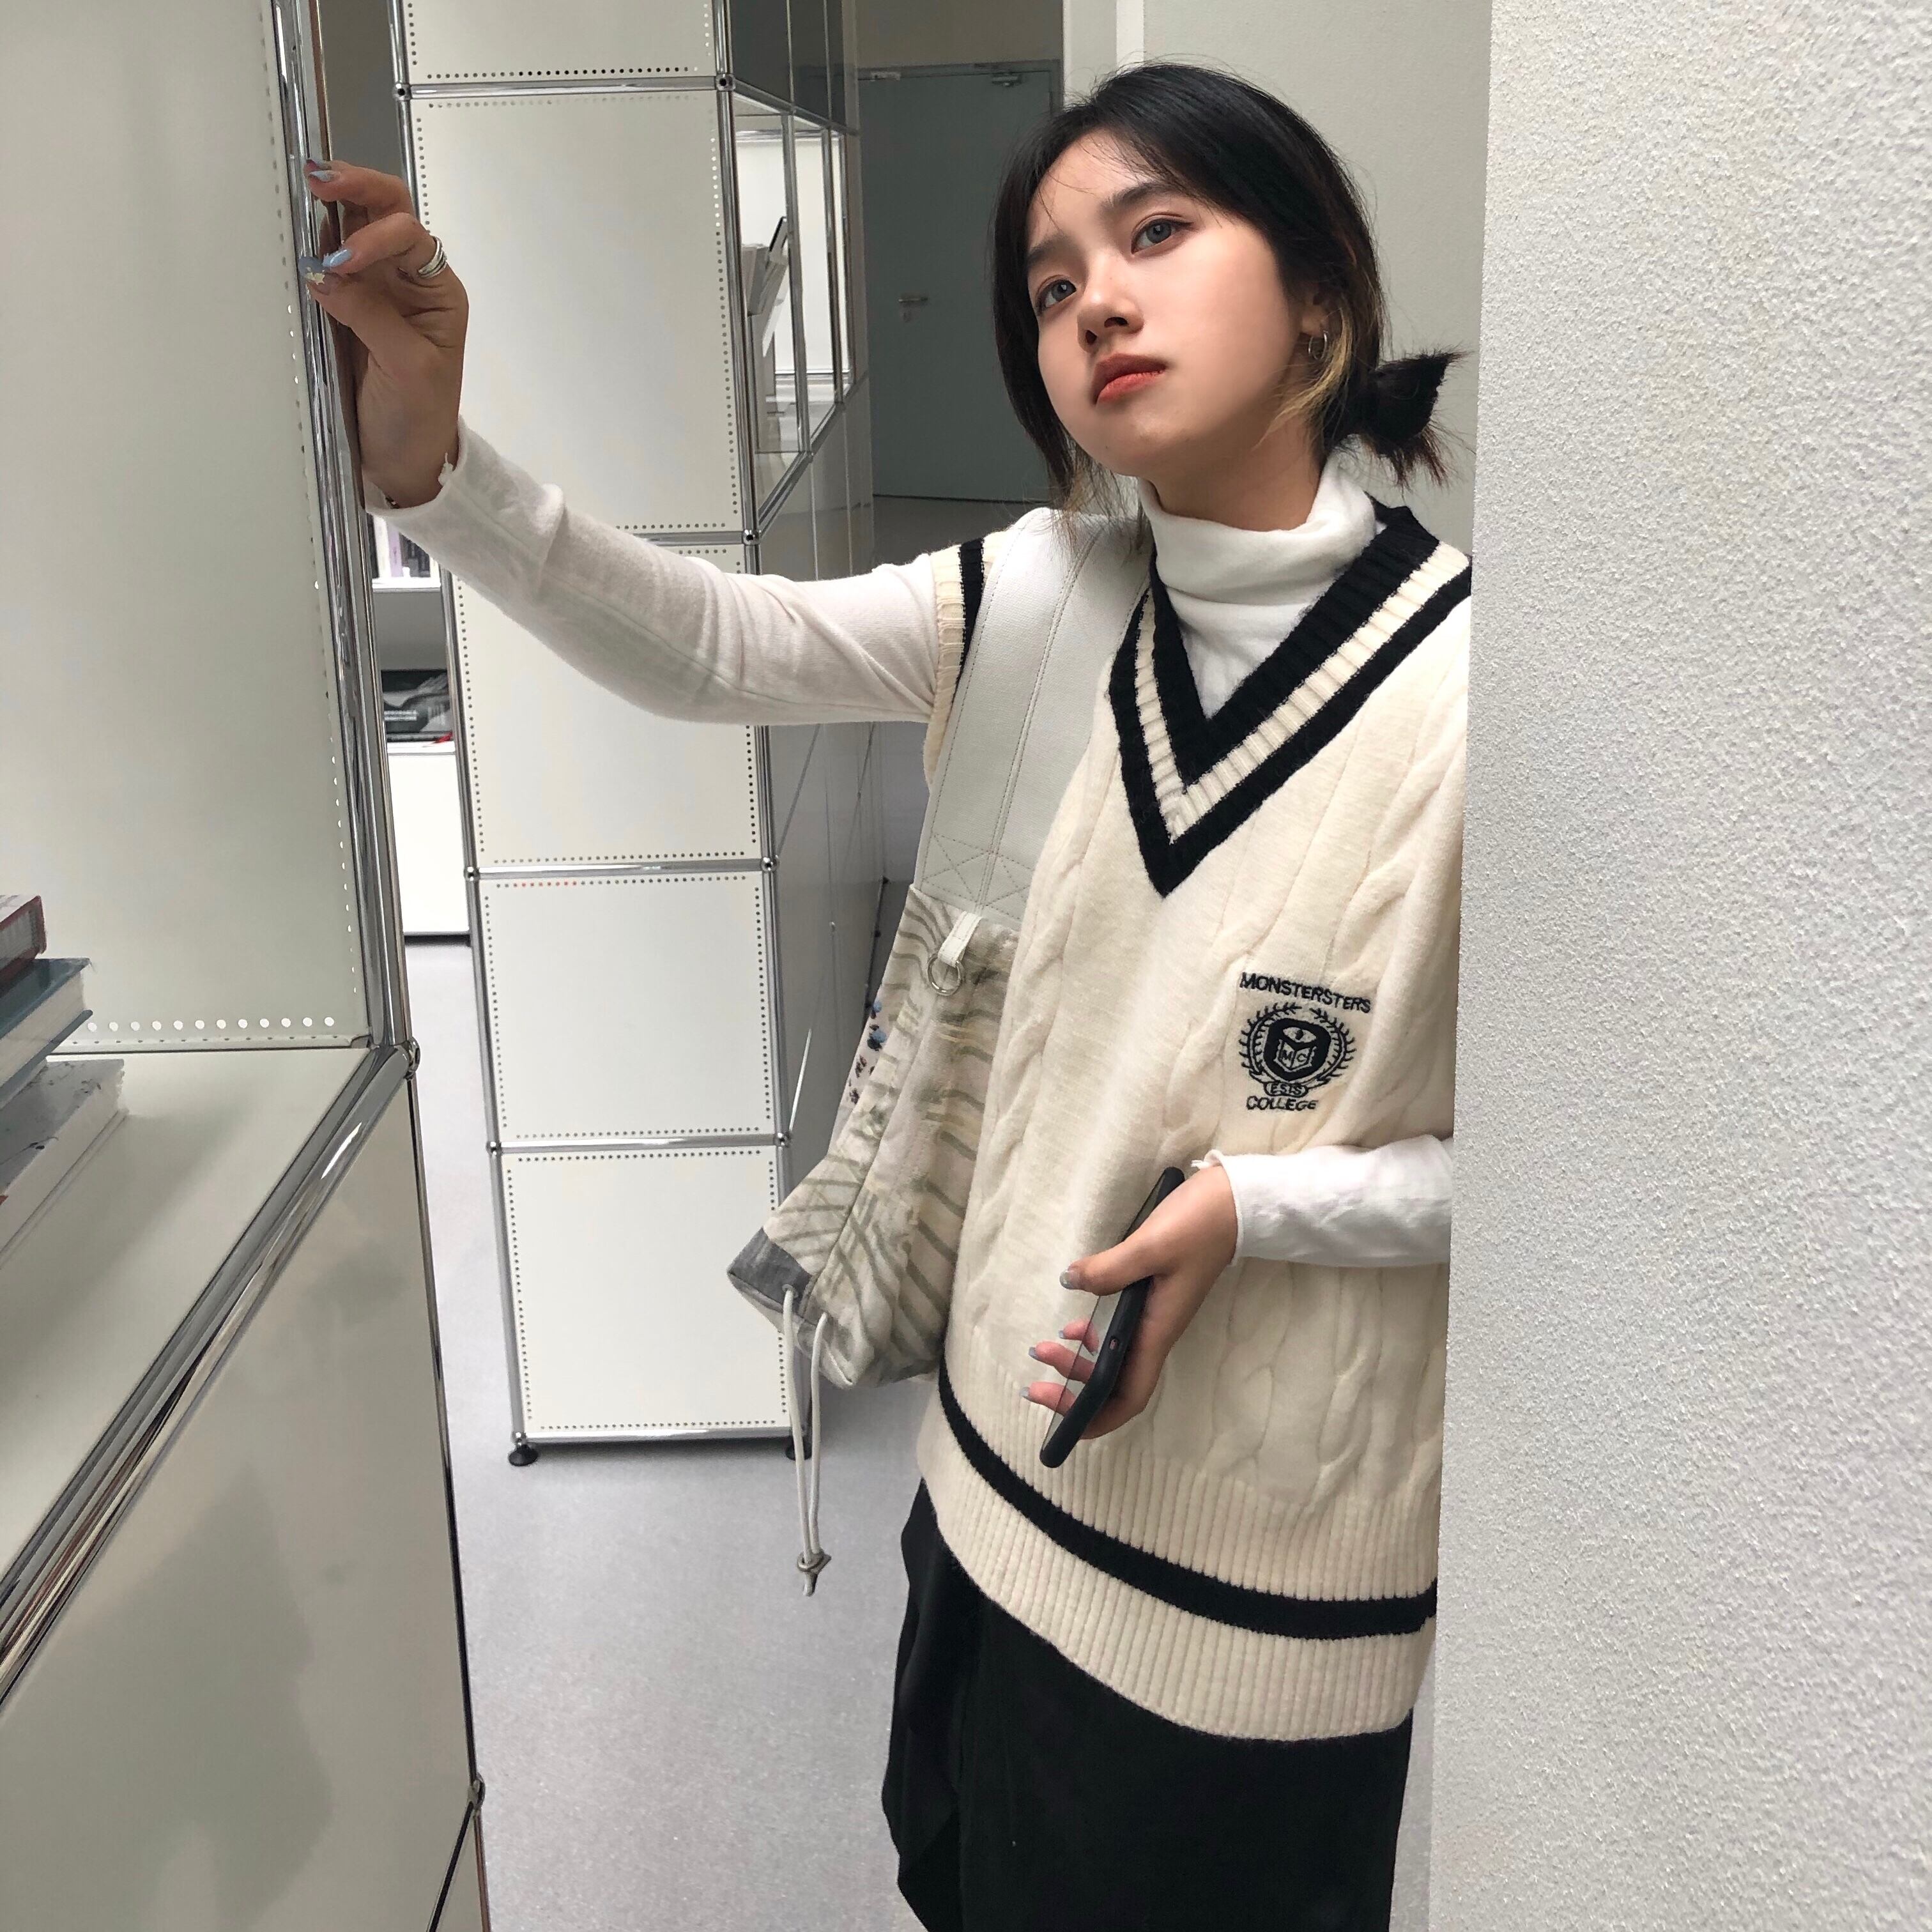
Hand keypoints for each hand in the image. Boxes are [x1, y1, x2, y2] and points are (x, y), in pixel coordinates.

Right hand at [296, 159, 466, 508]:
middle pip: (388, 211)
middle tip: (317, 178)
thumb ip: (370, 316)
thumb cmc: (418, 416)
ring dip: (333, 203)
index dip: (376, 236)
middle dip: (357, 188)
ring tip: (304, 185)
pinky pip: (332, 258)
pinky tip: (296, 223)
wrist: (403, 458)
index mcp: (438, 293)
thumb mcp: (406, 368)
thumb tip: (322, 272)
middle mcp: (410, 280)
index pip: (411, 237)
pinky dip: (315, 237)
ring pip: (358, 224)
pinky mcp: (347, 303)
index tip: (342, 261)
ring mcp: (377, 288)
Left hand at [1023, 1163, 1238, 1440]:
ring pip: (1113, 1358)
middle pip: (1114, 1383)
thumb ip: (1109, 1269)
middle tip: (1035, 1379)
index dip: (1098, 1418)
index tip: (1062, 1424)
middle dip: (1074, 1390)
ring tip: (1044, 1347)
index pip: (1130, 1396)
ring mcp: (1155, 1316)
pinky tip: (1074, 1324)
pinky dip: (1092, 1337)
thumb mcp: (1151, 1246)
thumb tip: (1072, 1282)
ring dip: (1078, 1363)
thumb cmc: (1198, 1226)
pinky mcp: (1152, 1296)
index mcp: (1158, 1331)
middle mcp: (1157, 1332)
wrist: (1234, 1203)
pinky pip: (1118, 1333)